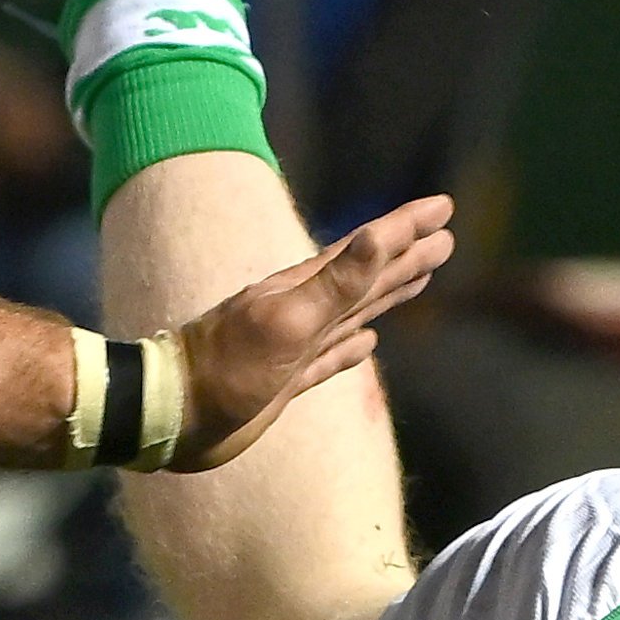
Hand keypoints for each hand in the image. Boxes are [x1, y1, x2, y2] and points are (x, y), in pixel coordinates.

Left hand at [166, 194, 458, 467]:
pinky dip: (353, 349)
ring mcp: (296, 346)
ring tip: (421, 276)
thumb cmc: (227, 369)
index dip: (405, 228)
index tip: (444, 206)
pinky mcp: (286, 381)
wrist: (173, 413)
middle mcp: (304, 311)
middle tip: (446, 236)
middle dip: (406, 255)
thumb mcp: (286, 321)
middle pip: (368, 276)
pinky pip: (332, 358)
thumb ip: (335, 282)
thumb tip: (378, 236)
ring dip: (388, 292)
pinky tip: (368, 344)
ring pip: (355, 312)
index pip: (367, 250)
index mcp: (305, 290)